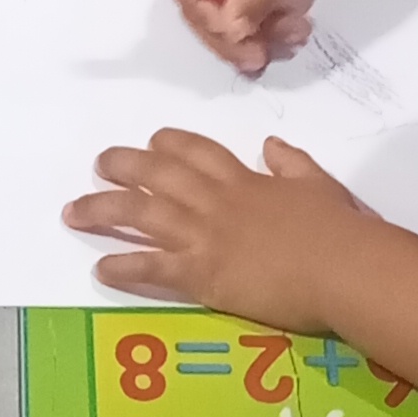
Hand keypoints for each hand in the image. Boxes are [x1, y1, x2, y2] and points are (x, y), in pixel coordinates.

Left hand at [65, 128, 388, 328]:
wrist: (343, 268)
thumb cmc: (340, 230)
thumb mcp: (320, 185)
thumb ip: (292, 164)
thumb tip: (271, 146)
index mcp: (245, 180)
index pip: (197, 151)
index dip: (169, 144)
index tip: (152, 142)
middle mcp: (216, 201)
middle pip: (157, 174)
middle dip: (123, 165)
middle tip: (99, 164)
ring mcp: (205, 236)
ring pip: (141, 214)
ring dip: (103, 209)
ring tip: (74, 211)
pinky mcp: (202, 274)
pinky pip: (151, 267)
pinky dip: (123, 266)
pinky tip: (100, 267)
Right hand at [155, 0, 354, 72]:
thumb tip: (226, 30)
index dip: (205, 20)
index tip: (239, 42)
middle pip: (200, 1)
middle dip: (231, 34)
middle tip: (260, 59)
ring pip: (224, 4)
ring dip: (254, 27)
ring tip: (293, 37)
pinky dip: (262, 12)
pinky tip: (291, 24)